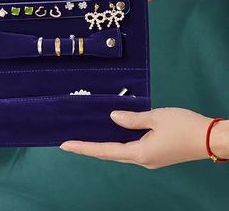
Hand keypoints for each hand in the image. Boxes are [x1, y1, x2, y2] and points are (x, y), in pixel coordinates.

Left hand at [60, 108, 228, 168]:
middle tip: (69, 143)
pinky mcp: (156, 156)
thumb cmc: (183, 126)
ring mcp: (150, 160)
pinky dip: (116, 145)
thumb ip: (132, 119)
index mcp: (140, 153)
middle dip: (89, 149)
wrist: (211, 138)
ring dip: (102, 147)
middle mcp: (142, 160)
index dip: (84, 147)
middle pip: (110, 154)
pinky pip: (130, 151)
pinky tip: (111, 137)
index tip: (66, 145)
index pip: (105, 150)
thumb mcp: (155, 117)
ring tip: (86, 139)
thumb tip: (112, 118)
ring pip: (120, 154)